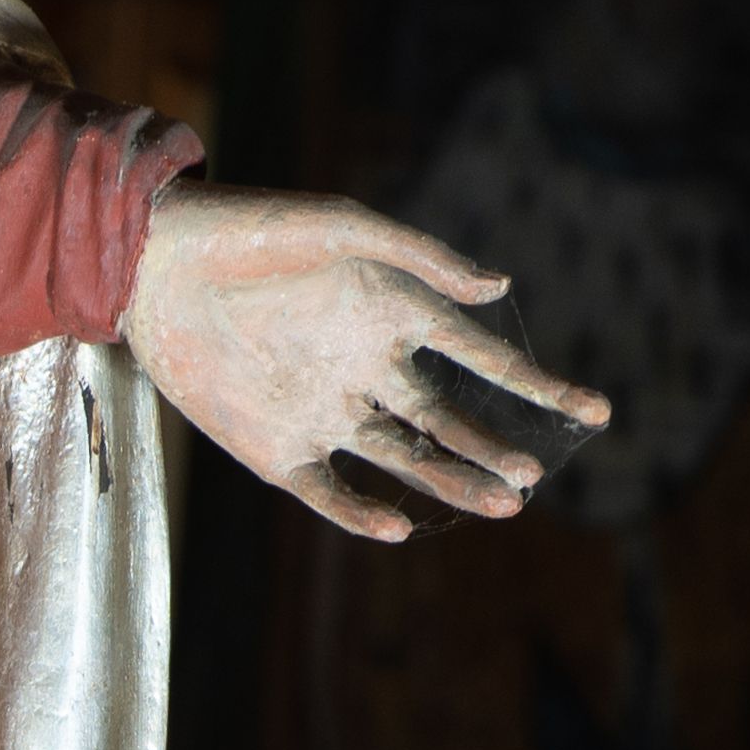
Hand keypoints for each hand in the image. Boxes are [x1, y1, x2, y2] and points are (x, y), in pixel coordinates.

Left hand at [120, 184, 609, 542]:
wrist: (154, 260)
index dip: (539, 387)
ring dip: (449, 481)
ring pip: (404, 460)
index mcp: (393, 315)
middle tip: (530, 475)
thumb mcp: (344, 226)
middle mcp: (368, 370)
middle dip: (493, 448)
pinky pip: (330, 491)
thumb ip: (420, 259)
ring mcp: (325, 411)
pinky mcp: (276, 448)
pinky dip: (362, 510)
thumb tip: (499, 286)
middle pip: (448, 422)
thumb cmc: (253, 228)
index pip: (483, 361)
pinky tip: (398, 523)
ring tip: (500, 502)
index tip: (596, 411)